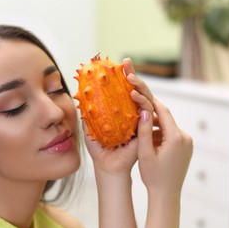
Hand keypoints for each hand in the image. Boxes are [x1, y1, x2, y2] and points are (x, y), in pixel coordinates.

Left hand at [83, 58, 153, 176]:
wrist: (107, 165)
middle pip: (137, 89)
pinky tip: (134, 94)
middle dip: (133, 74)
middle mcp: (133, 113)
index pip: (125, 90)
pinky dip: (142, 101)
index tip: (120, 62)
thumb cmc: (99, 148)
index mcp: (122, 111)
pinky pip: (147, 112)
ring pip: (144, 97)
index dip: (124, 76)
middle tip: (127, 62)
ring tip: (130, 76)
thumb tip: (81, 94)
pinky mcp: (146, 128)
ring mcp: (141, 119)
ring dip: (139, 84)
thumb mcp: (90, 125)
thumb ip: (89, 111)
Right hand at [137, 99, 192, 195]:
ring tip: (139, 128)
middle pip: (166, 119)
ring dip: (155, 126)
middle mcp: (185, 138)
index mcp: (176, 138)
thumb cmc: (154, 177)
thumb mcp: (145, 153)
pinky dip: (160, 135)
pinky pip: (171, 135)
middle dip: (152, 114)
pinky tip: (148, 140)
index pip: (164, 112)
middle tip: (137, 108)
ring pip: (168, 127)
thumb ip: (144, 131)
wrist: (167, 195)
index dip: (151, 102)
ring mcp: (187, 143)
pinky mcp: (185, 148)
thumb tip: (145, 111)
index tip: (140, 94)